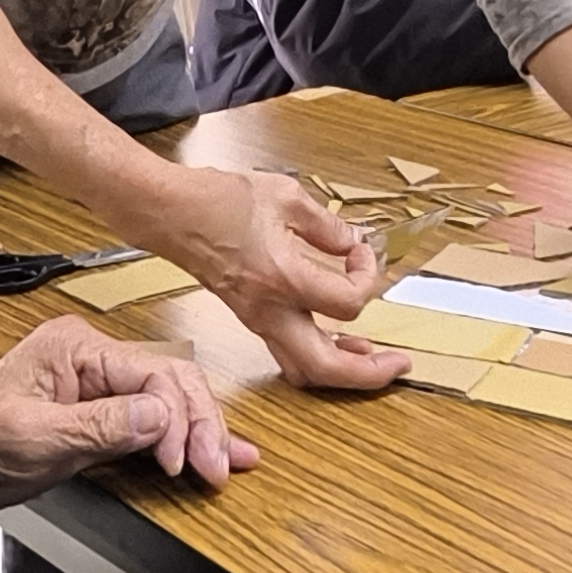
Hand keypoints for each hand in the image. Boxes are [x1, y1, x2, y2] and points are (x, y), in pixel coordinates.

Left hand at [0, 315, 261, 512]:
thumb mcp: (33, 436)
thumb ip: (98, 425)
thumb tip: (159, 416)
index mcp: (76, 347)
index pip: (150, 373)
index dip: (176, 418)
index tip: (179, 460)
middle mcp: (93, 359)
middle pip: (170, 381)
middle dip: (199, 424)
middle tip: (216, 466)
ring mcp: (100, 386)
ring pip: (170, 400)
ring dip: (202, 430)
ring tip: (232, 460)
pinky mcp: (101, 414)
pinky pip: (152, 420)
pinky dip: (182, 437)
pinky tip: (212, 450)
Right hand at [151, 162, 400, 391]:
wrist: (172, 214)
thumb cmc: (218, 202)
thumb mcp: (286, 197)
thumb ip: (327, 225)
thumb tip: (350, 243)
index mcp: (283, 278)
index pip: (348, 302)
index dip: (369, 278)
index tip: (363, 253)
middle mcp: (270, 310)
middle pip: (325, 367)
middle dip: (369, 374)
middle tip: (399, 364)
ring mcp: (258, 320)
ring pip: (304, 370)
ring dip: (343, 371)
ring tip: (370, 357)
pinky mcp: (251, 319)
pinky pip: (289, 352)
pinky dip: (319, 355)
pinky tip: (335, 338)